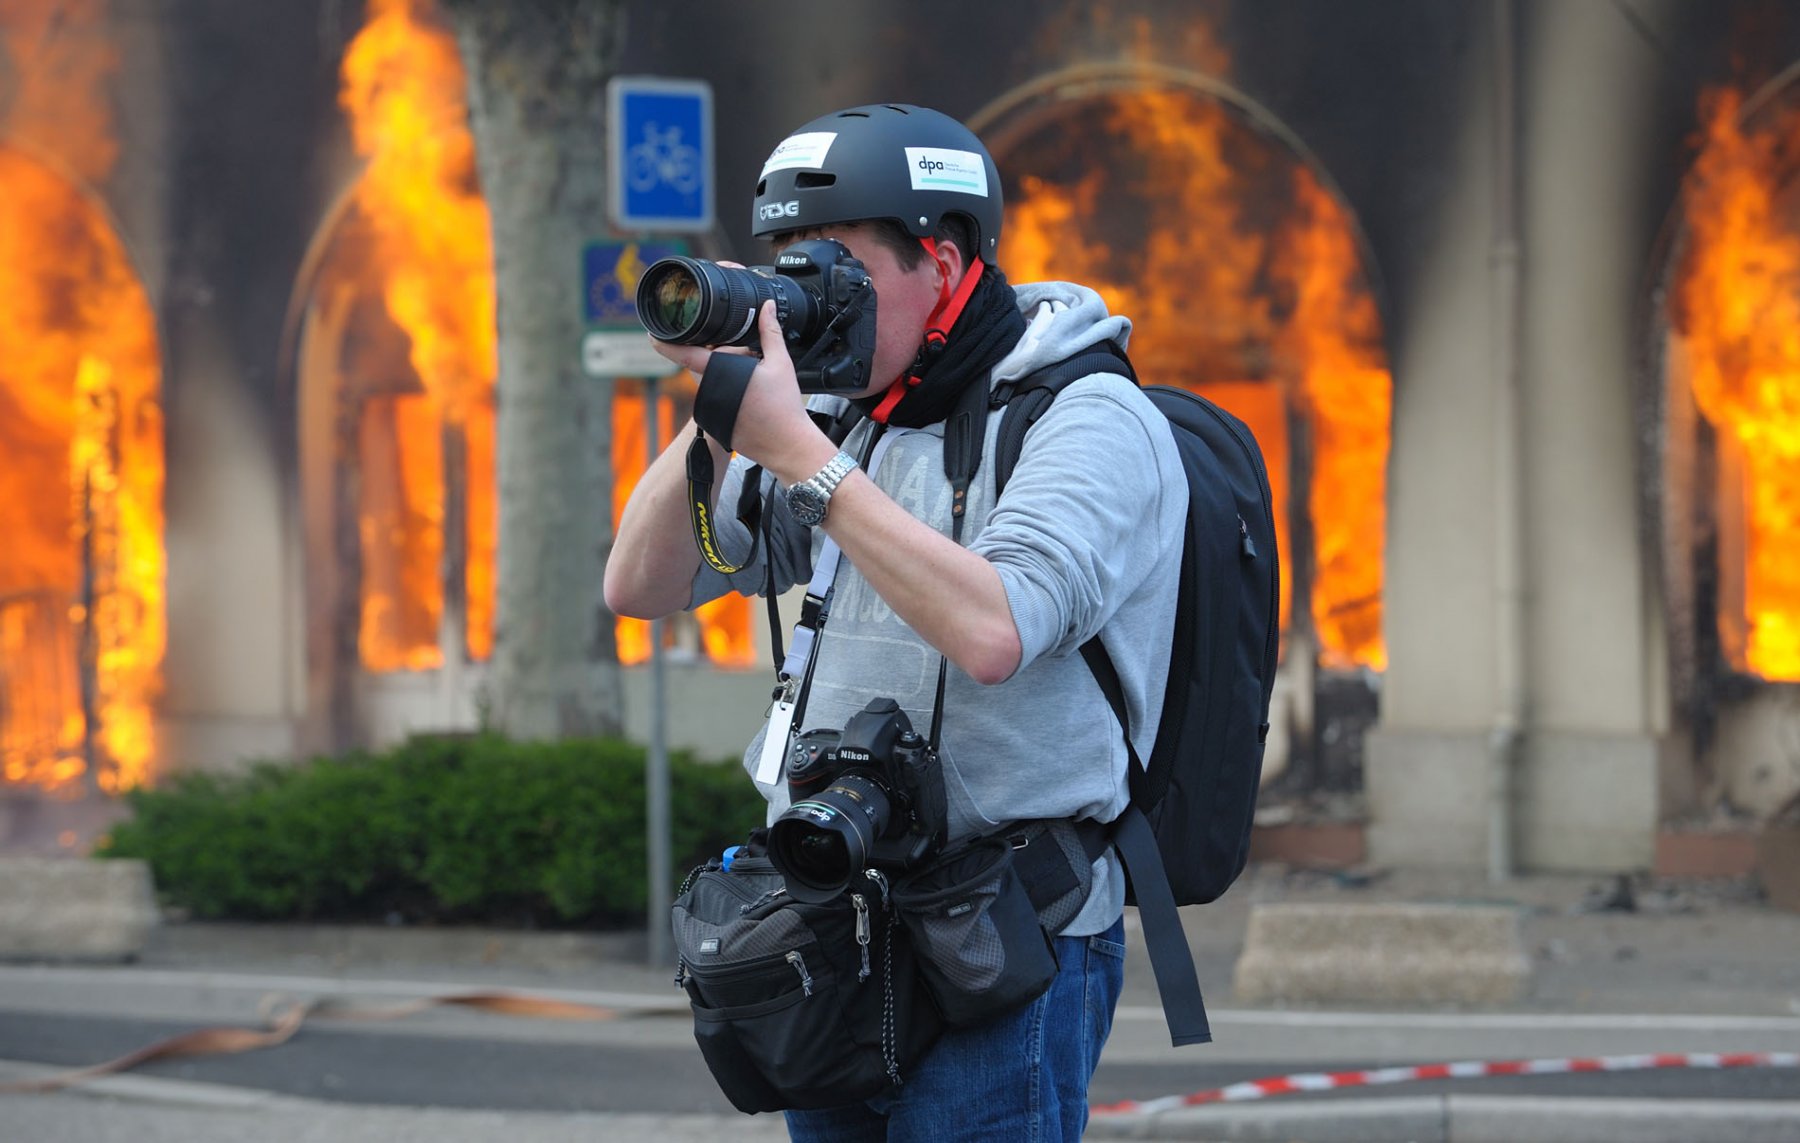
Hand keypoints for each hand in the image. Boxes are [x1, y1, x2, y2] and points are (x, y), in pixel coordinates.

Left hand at [649, 302, 834, 483]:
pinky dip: (728, 396)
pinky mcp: (716, 425)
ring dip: (723, 377)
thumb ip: (770, 332)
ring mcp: (711, 411)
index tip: (653, 335)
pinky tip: (750, 400)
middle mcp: (709, 393)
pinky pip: (716, 402)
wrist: (788, 446)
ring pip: (710, 384)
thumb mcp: (780, 362)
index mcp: (719, 374)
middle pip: (703, 365)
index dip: (666, 344)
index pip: (684, 355)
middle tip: (746, 359)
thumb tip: (766, 307)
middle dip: (718, 357)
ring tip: (751, 381)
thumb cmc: (783, 407)